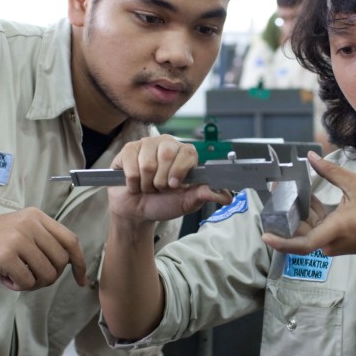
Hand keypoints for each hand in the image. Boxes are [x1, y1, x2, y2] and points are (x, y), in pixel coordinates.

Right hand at [0, 207, 85, 291]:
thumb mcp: (17, 232)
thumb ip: (41, 241)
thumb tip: (69, 262)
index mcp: (36, 216)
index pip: (70, 241)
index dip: (80, 263)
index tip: (81, 281)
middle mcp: (30, 223)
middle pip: (61, 262)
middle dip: (49, 278)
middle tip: (28, 278)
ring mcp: (18, 238)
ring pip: (47, 274)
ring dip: (32, 283)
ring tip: (13, 276)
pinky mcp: (5, 255)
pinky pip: (28, 282)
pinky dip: (17, 286)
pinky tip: (2, 278)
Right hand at [107, 136, 231, 223]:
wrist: (137, 211)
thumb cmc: (163, 203)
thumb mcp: (187, 202)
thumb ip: (206, 195)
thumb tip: (228, 195)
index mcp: (184, 153)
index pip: (188, 152)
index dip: (180, 170)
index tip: (174, 186)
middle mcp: (167, 144)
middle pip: (166, 154)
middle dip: (161, 180)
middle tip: (160, 188)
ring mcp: (147, 144)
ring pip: (147, 163)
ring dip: (146, 184)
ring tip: (147, 187)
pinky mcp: (128, 149)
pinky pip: (130, 164)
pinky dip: (133, 182)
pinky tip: (134, 184)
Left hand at [261, 152, 355, 257]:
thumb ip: (332, 171)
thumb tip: (310, 157)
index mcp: (334, 229)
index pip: (303, 243)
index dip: (282, 242)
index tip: (265, 237)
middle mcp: (327, 241)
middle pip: (298, 229)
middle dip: (283, 209)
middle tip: (272, 188)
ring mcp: (328, 243)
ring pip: (305, 226)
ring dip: (296, 208)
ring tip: (282, 187)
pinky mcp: (330, 241)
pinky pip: (314, 226)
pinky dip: (309, 212)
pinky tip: (304, 195)